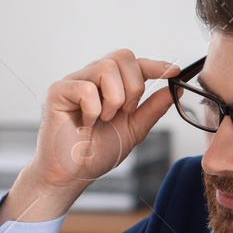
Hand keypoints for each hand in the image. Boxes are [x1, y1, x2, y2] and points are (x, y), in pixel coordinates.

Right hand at [0, 50, 179, 225]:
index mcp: (109, 85)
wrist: (72, 175)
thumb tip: (172, 90)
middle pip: (122, 57)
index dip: (155, 64)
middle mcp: (91, 78)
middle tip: (126, 111)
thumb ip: (152, 109)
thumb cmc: (95, 153)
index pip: (134, 62)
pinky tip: (85, 123)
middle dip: (133, 86)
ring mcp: (73, 82)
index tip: (174, 71)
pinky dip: (92, 110)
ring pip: (106, 67)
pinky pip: (86, 87)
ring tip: (104, 119)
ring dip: (113, 99)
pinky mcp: (58, 91)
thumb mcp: (133, 130)